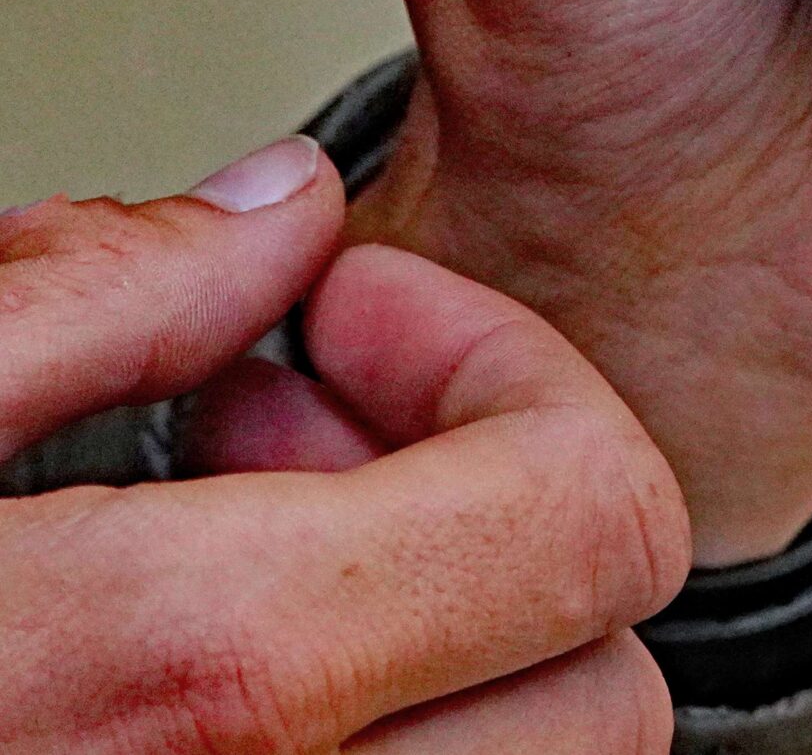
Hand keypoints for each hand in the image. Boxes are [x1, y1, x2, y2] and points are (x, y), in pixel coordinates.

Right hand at [0, 136, 684, 750]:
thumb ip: (105, 298)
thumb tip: (283, 212)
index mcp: (197, 676)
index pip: (591, 515)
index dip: (503, 363)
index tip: (370, 311)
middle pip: (602, 680)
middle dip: (503, 516)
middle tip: (327, 425)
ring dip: (453, 639)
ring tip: (257, 547)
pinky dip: (398, 731)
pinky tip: (215, 662)